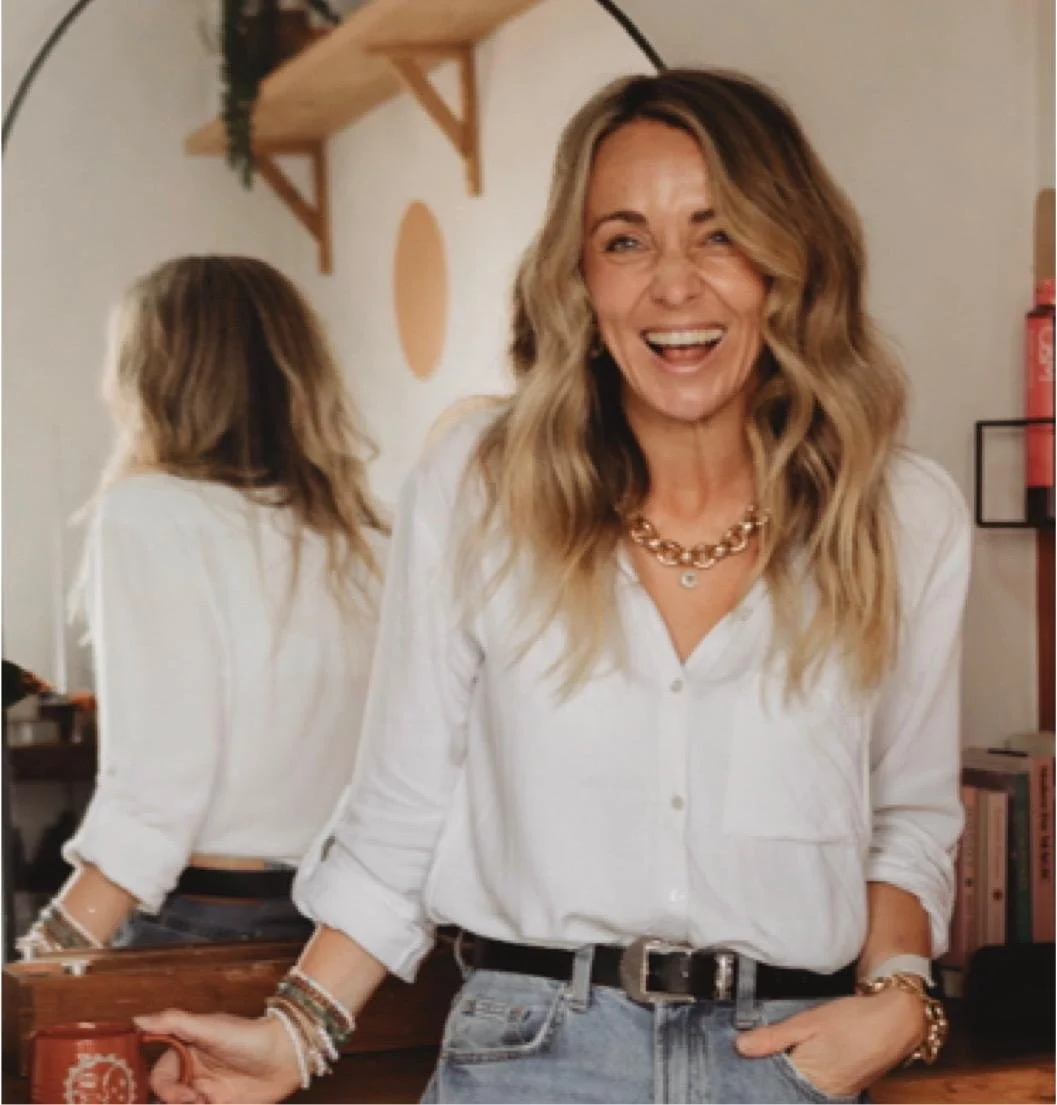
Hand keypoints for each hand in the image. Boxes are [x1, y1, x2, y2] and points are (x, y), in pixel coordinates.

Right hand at [135, 1009, 301, 1103]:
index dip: (166, 1088)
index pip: (161, 1076)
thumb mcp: (209, 1027)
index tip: (184, 1094)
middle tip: (199, 1101)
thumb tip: (138, 1021)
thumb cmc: (248, 1036)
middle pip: (170, 1097)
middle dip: (179, 1102)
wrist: (287, 1055)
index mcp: (189, 1053)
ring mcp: (210, 1093)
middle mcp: (196, 1074)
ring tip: (212, 1103)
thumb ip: (174, 1023)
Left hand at [735, 989, 924, 1096]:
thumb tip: (741, 1048)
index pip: (776, 1085)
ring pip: (806, 1090)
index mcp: (811, 1077)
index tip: (744, 1068)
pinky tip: (804, 1064)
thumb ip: (774, 1037)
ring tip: (776, 1062)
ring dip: (792, 1080)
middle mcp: (825, 1092)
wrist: (896, 1021)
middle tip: (756, 1063)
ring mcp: (840, 1093)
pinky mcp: (850, 1089)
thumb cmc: (852, 1019)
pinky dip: (810, 1078)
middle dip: (775, 1080)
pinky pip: (822, 1088)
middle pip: (791, 1090)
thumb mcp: (808, 1021)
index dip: (760, 1075)